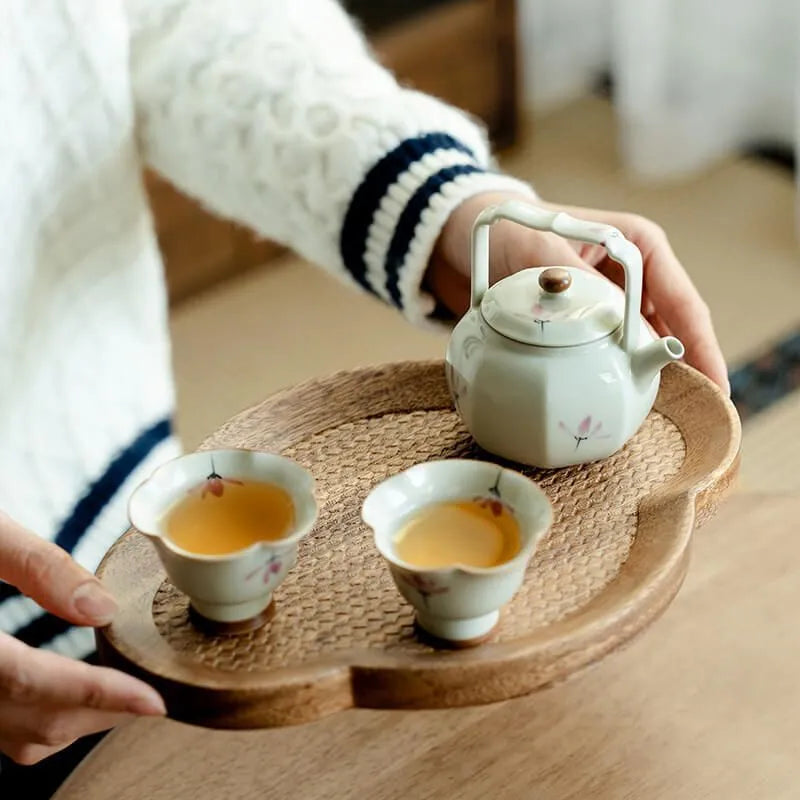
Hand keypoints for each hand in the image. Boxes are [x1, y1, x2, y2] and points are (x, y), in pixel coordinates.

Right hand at [0, 511, 164, 764]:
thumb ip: (37, 566)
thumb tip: (103, 608)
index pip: (35, 683)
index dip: (99, 696)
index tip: (153, 701)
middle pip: (32, 722)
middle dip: (100, 712)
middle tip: (150, 691)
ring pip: (15, 739)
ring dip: (75, 721)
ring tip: (121, 691)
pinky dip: (41, 721)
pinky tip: (67, 690)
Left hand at [428, 192, 728, 393]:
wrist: (467, 242)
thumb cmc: (510, 232)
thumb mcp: (542, 248)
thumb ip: (578, 284)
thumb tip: (620, 331)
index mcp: (640, 247)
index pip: (684, 303)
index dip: (702, 347)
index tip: (717, 387)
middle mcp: (632, 276)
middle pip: (672, 329)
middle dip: (685, 369)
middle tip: (698, 414)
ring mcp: (610, 302)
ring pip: (642, 345)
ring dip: (647, 377)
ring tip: (661, 419)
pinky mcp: (586, 324)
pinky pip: (607, 353)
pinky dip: (613, 376)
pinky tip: (616, 404)